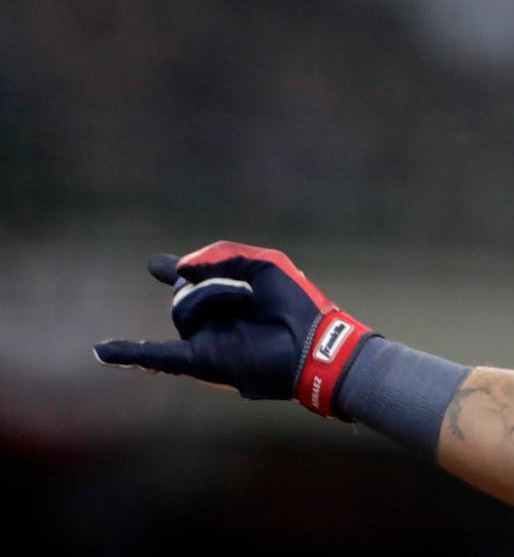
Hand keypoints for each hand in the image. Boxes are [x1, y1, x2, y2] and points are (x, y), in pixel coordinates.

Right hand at [94, 240, 374, 416]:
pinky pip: (157, 356)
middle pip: (186, 291)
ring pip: (182, 310)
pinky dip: (127, 354)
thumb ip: (221, 254)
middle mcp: (214, 318)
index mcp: (231, 294)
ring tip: (246, 304)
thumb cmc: (297, 303)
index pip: (195, 279)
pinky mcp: (203, 360)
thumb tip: (178, 267)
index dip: (176, 269)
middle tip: (249, 292)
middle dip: (215, 282)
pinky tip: (100, 351)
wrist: (312, 344)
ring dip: (213, 297)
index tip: (156, 265)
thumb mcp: (264, 264)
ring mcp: (206, 338)